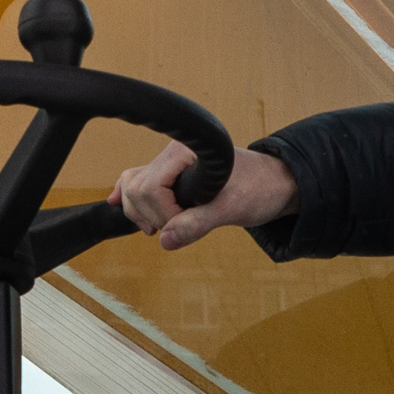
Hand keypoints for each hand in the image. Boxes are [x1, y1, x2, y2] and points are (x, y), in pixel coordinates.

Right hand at [116, 140, 293, 247]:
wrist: (277, 184)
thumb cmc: (261, 188)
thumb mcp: (232, 208)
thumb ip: (198, 224)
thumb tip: (166, 241)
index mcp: (186, 152)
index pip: (150, 185)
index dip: (163, 212)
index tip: (186, 223)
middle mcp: (173, 153)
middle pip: (135, 187)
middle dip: (152, 215)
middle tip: (180, 228)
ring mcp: (170, 165)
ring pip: (132, 187)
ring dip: (140, 212)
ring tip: (163, 228)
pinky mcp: (171, 176)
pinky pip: (138, 181)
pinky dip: (130, 197)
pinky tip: (117, 204)